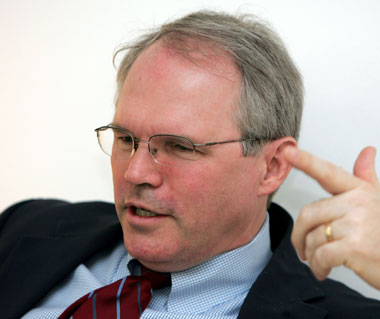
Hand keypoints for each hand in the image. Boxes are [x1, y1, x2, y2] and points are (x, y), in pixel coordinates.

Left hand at [284, 146, 379, 288]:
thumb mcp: (377, 202)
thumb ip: (366, 178)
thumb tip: (367, 151)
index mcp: (359, 190)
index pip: (327, 172)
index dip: (305, 161)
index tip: (286, 150)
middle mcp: (357, 203)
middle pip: (307, 214)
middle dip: (300, 236)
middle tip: (303, 249)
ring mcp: (356, 224)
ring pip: (312, 236)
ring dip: (310, 255)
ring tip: (320, 262)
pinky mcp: (354, 246)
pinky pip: (320, 255)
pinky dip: (317, 266)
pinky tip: (323, 270)